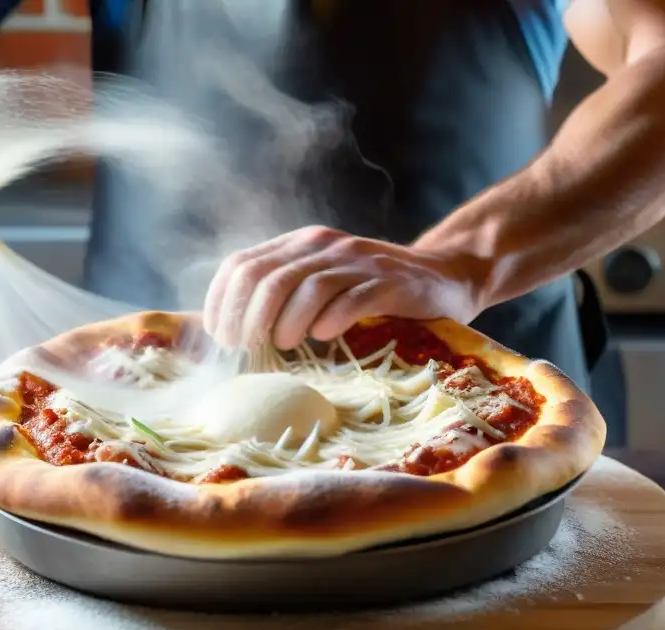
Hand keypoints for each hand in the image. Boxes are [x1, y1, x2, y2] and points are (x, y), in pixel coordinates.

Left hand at [203, 225, 486, 349]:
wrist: (442, 276)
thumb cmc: (370, 291)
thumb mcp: (320, 284)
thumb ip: (281, 298)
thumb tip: (229, 337)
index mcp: (298, 245)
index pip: (241, 265)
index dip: (222, 303)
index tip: (221, 339)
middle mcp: (322, 246)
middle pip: (268, 278)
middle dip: (249, 319)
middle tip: (249, 349)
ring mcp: (357, 262)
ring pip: (306, 288)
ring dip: (287, 323)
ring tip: (285, 346)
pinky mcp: (389, 281)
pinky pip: (351, 298)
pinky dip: (331, 320)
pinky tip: (324, 336)